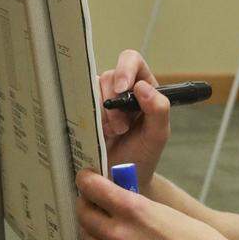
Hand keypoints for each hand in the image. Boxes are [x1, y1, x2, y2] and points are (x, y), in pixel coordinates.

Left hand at [76, 169, 232, 239]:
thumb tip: (112, 197)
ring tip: (104, 228)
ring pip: (85, 238)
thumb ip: (133, 204)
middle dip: (86, 204)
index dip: (86, 180)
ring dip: (91, 230)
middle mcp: (119, 233)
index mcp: (133, 209)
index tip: (86, 179)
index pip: (91, 188)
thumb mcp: (163, 209)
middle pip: (83, 213)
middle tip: (94, 203)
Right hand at [97, 49, 168, 188]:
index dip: (125, 69)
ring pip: (92, 90)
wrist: (120, 178)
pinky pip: (79, 103)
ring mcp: (101, 100)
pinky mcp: (85, 111)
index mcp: (144, 87)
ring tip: (112, 134)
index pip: (132, 61)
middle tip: (121, 128)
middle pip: (108, 76)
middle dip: (113, 103)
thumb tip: (142, 87)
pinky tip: (98, 134)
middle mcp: (121, 89)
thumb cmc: (142, 155)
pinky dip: (88, 118)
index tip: (122, 89)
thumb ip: (159, 109)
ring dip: (102, 114)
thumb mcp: (157, 135)